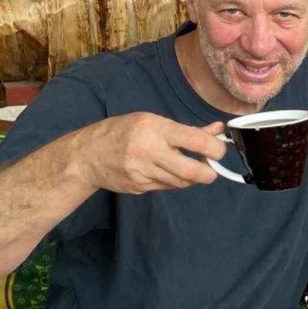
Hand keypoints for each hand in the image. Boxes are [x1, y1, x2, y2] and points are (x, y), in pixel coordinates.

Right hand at [73, 113, 225, 193]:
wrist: (87, 155)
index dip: (215, 148)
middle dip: (209, 173)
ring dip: (192, 177)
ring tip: (192, 166)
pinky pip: (167, 186)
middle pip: (191, 171)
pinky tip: (170, 171)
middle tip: (213, 169)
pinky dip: (175, 181)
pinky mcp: (140, 187)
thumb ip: (187, 130)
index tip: (219, 150)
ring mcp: (143, 172)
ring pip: (181, 182)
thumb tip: (218, 130)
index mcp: (155, 129)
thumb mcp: (153, 121)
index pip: (195, 141)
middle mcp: (149, 151)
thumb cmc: (122, 132)